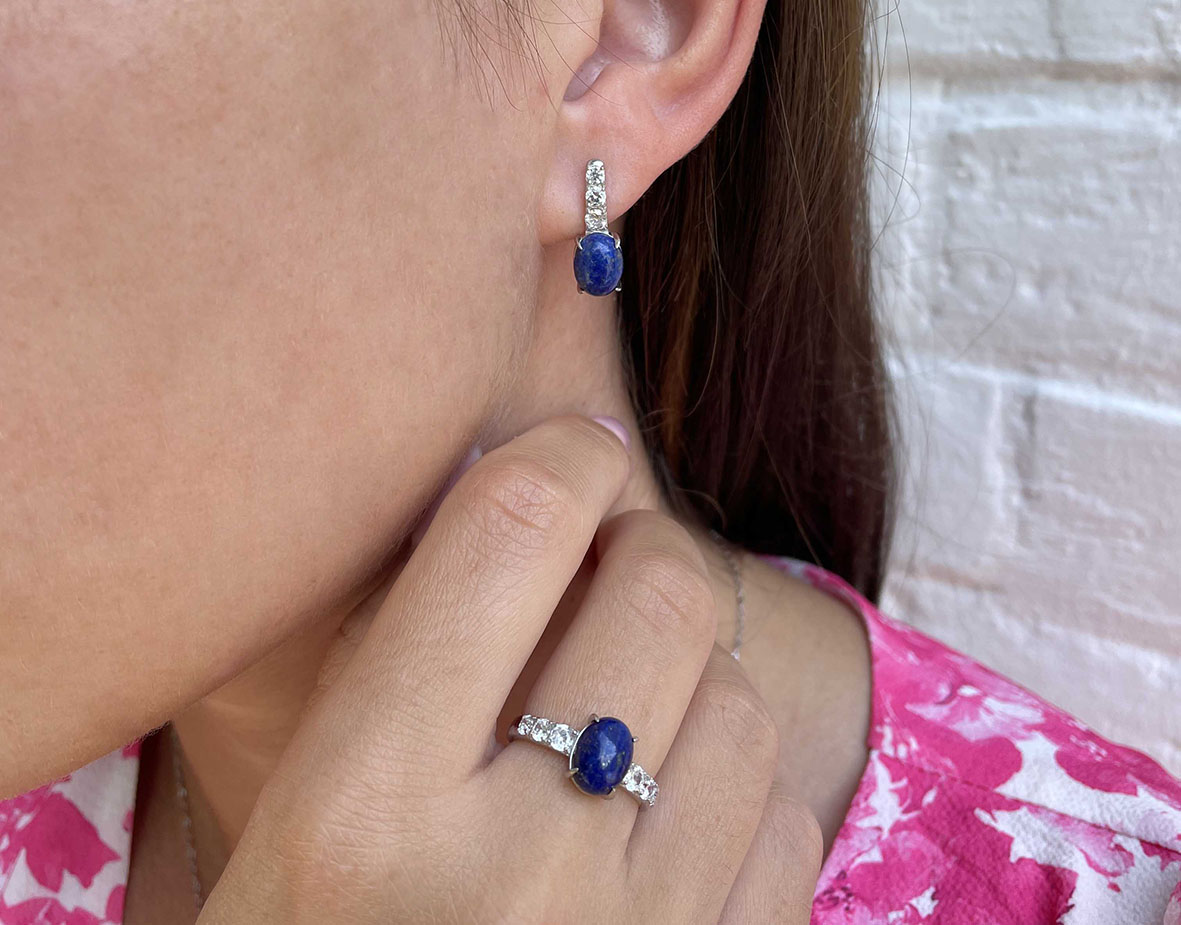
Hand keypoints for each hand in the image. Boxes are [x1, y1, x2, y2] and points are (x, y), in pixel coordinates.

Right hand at [197, 414, 821, 922]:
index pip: (513, 524)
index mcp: (366, 806)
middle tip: (599, 577)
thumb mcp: (300, 828)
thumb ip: (405, 669)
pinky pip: (783, 817)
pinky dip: (737, 798)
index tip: (574, 451)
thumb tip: (537, 504)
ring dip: (689, 682)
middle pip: (661, 583)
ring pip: (738, 694)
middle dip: (640, 552)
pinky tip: (666, 836)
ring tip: (622, 730)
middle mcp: (516, 870)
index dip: (562, 451)